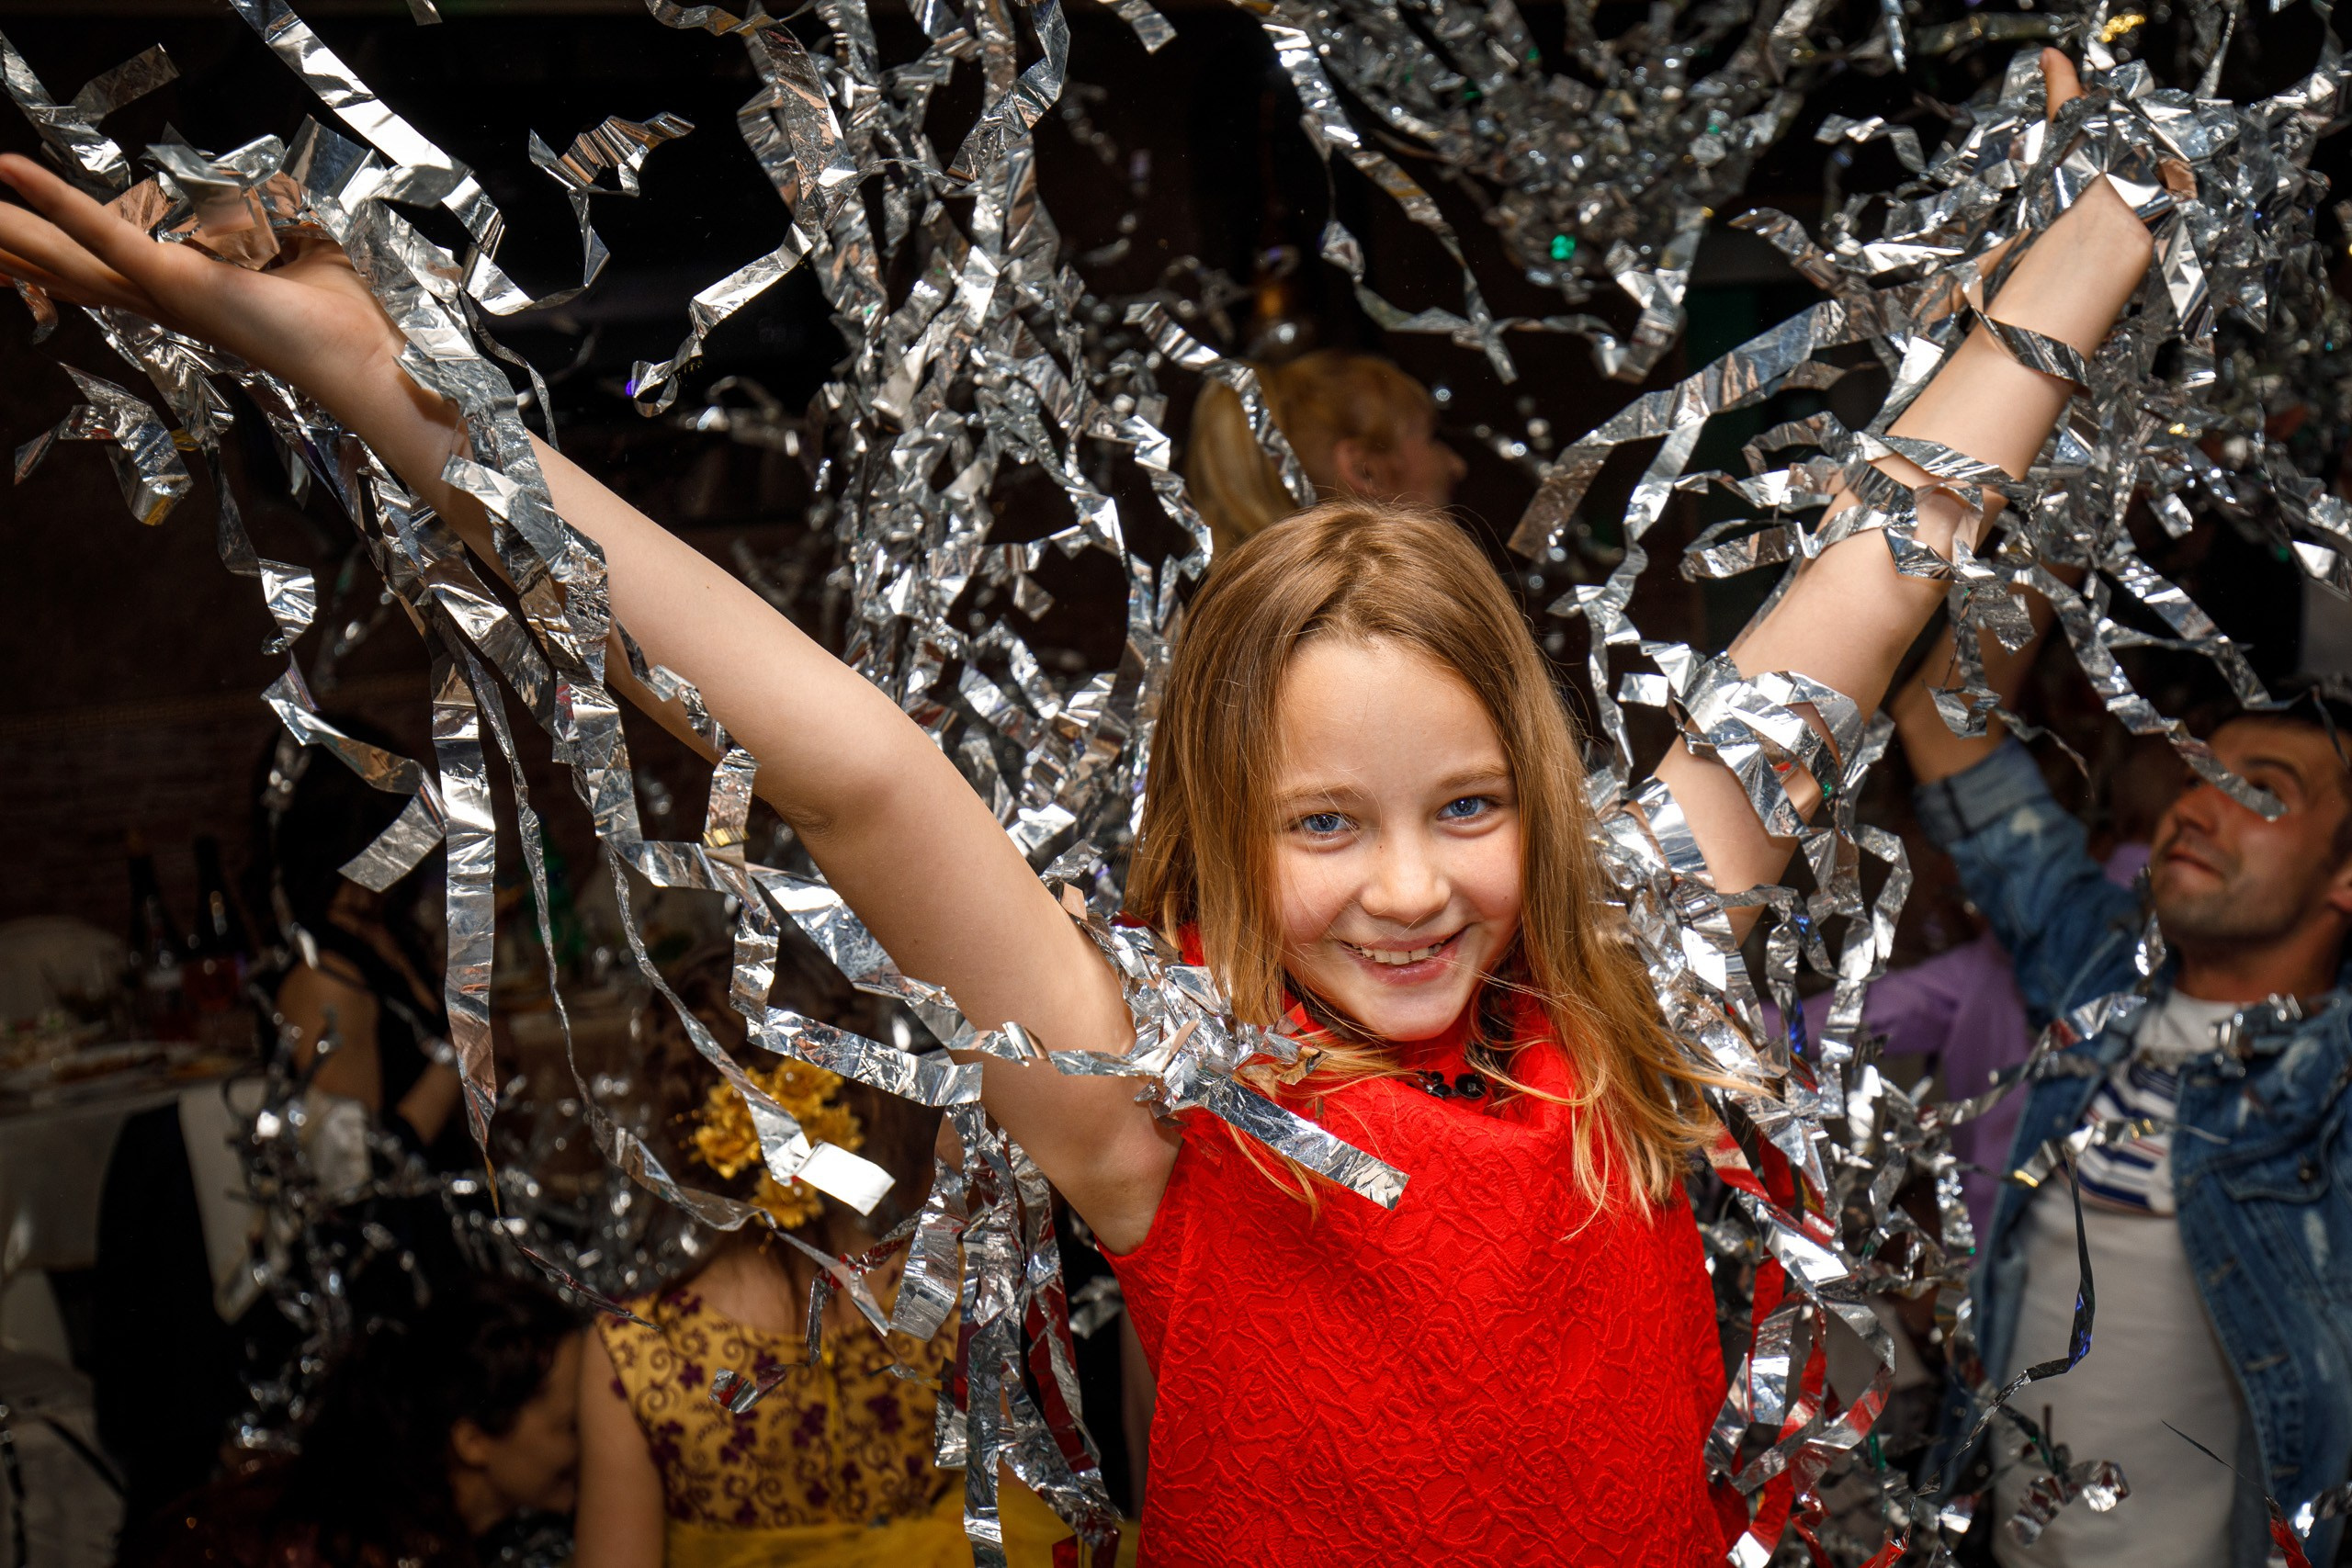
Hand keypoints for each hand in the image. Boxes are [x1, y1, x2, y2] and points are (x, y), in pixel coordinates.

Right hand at [0, 154, 407, 421]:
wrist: (374, 357)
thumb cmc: (348, 315)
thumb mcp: (300, 246)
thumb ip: (268, 220)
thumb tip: (266, 198)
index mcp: (187, 291)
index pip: (103, 262)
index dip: (55, 244)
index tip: (10, 234)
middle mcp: (162, 298)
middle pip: (64, 265)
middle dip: (9, 243)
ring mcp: (163, 291)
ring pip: (62, 251)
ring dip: (6, 228)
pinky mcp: (173, 280)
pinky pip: (101, 235)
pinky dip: (54, 198)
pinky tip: (5, 167)